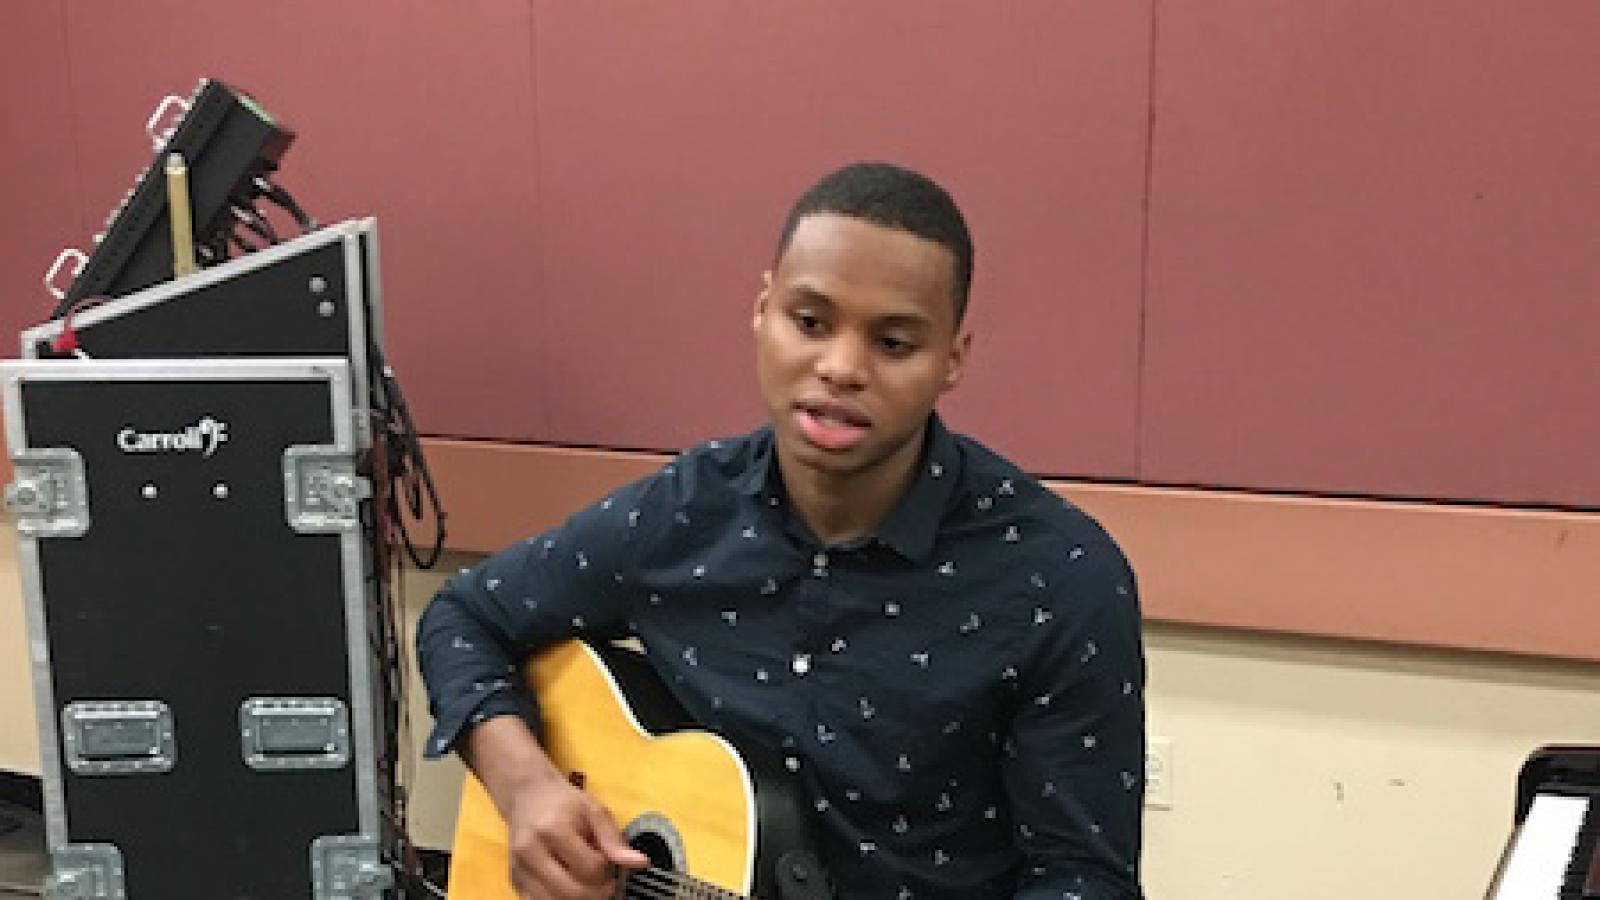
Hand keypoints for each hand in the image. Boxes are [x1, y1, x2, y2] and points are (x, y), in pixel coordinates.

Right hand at [501, 769, 648, 899]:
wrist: (527, 796)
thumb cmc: (565, 803)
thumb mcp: (595, 811)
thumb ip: (615, 840)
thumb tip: (641, 863)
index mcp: (553, 830)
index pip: (589, 868)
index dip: (606, 872)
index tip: (609, 866)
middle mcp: (530, 852)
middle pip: (571, 892)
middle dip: (596, 893)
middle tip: (605, 885)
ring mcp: (519, 869)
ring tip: (588, 886)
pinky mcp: (514, 880)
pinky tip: (570, 888)